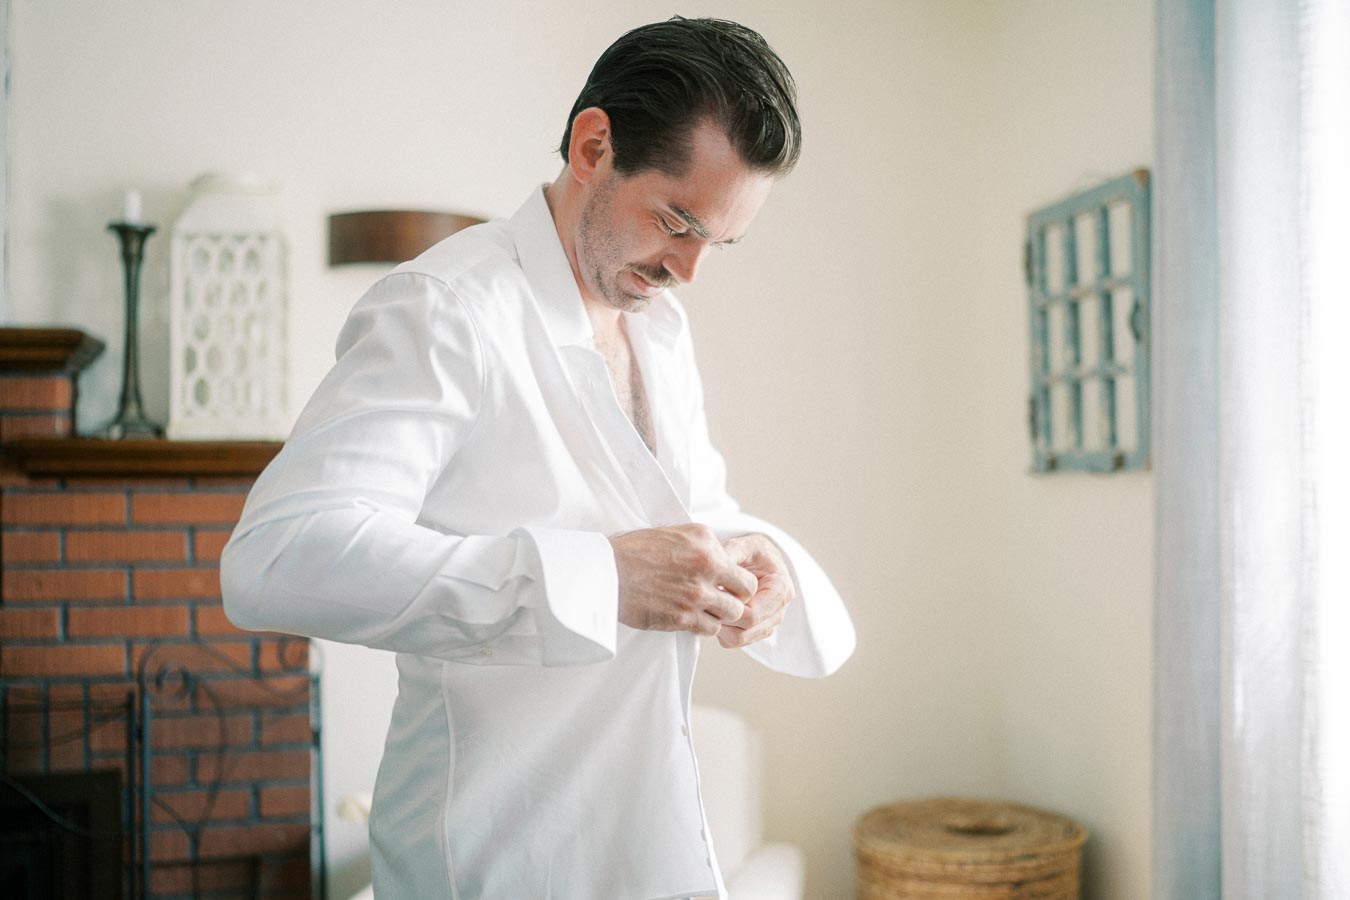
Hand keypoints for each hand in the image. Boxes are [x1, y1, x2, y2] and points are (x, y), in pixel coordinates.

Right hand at [609, 524, 758, 636]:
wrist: (606, 572)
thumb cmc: (634, 551)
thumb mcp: (674, 533)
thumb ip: (703, 545)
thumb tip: (722, 556)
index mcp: (705, 541)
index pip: (743, 567)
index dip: (739, 580)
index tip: (731, 585)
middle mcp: (706, 566)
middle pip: (746, 592)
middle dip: (738, 598)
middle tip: (726, 600)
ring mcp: (695, 594)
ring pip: (731, 614)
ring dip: (722, 614)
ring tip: (708, 610)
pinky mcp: (682, 617)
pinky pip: (710, 629)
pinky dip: (705, 626)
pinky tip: (693, 618)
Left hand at [715, 533, 794, 648]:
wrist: (756, 559)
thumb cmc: (750, 552)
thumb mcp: (742, 546)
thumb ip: (731, 554)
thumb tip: (716, 565)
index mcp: (781, 589)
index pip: (752, 614)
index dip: (728, 608)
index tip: (713, 592)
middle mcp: (779, 610)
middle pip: (745, 630)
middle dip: (722, 617)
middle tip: (706, 599)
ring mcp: (769, 623)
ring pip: (739, 639)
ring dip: (720, 625)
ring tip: (711, 603)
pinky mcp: (757, 631)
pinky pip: (734, 641)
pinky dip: (721, 630)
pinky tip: (716, 610)